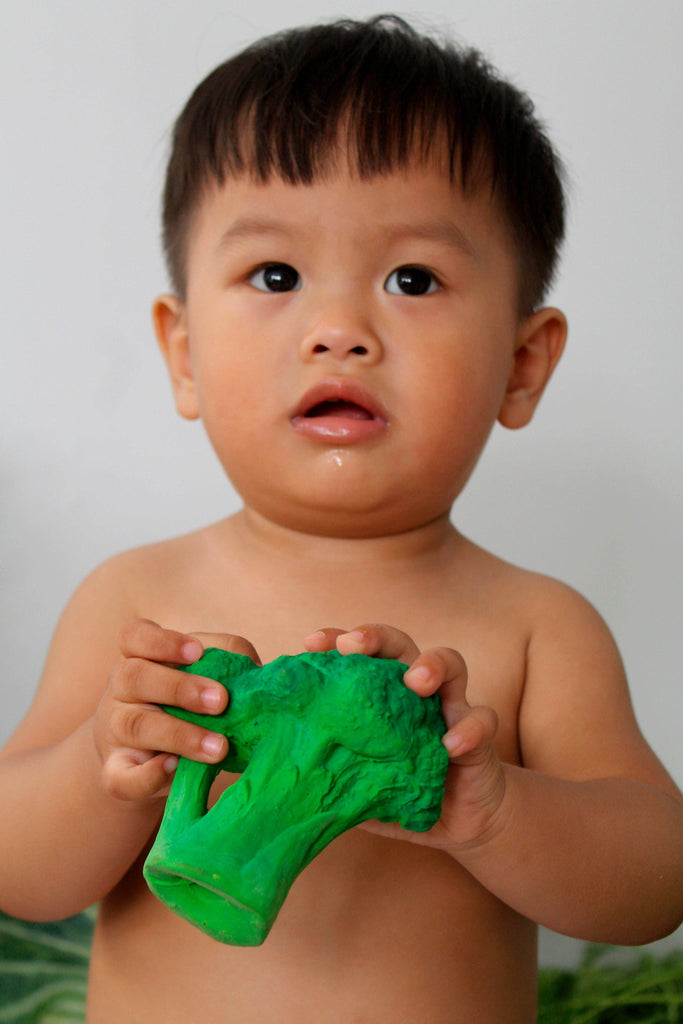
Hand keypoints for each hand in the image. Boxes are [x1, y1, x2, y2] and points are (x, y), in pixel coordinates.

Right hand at [93, 618, 260, 801]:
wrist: (151, 757)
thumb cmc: (185, 703)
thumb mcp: (200, 676)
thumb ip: (226, 664)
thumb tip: (257, 671)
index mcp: (140, 656)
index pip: (135, 636)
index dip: (163, 641)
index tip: (197, 651)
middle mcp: (120, 689)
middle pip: (135, 677)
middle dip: (181, 688)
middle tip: (221, 701)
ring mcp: (114, 731)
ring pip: (135, 725)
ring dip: (180, 735)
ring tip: (219, 747)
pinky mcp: (116, 772)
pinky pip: (121, 776)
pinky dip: (148, 774)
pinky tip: (174, 768)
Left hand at [304, 624, 504, 851]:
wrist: (456, 821)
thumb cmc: (396, 791)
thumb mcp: (352, 781)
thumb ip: (322, 770)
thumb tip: (268, 771)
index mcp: (379, 694)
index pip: (358, 655)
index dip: (336, 641)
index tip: (311, 643)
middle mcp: (413, 691)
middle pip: (399, 645)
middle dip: (377, 638)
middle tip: (355, 646)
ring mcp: (448, 708)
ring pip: (450, 664)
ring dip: (432, 665)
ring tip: (416, 681)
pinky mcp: (478, 737)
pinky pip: (481, 722)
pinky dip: (469, 729)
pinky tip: (450, 745)